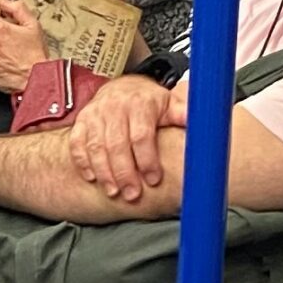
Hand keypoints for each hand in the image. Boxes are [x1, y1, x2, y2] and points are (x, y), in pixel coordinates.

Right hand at [68, 75, 174, 201]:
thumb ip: (185, 115)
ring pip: (96, 146)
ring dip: (104, 172)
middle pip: (117, 144)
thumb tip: (205, 124)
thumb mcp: (171, 104)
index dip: (147, 160)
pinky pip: (77, 144)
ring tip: (114, 192)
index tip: (154, 179)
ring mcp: (95, 115)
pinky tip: (92, 178)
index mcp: (140, 104)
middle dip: (124, 172)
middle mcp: (114, 108)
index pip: (141, 135)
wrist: (124, 87)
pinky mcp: (82, 122)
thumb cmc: (149, 102)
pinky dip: (82, 162)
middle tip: (132, 195)